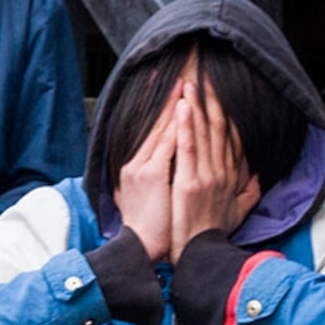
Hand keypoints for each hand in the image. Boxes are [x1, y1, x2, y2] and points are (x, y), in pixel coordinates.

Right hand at [115, 86, 180, 257]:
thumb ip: (160, 183)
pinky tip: (185, 107)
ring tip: (187, 84)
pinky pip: (168, 142)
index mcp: (138, 167)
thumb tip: (165, 170)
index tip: (175, 92)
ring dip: (176, 105)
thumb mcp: (150, 202)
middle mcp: (137, 162)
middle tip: (183, 76)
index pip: (154, 132)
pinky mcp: (151, 173)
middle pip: (157, 123)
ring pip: (162, 128)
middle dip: (170, 98)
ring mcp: (143, 166)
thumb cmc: (154, 230)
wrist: (141, 248)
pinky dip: (177, 124)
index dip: (165, 110)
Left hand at [170, 78, 257, 250]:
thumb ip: (252, 190)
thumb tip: (260, 174)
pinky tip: (182, 107)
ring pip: (203, 133)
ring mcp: (206, 176)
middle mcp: (222, 171)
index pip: (230, 137)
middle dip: (211, 100)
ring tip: (191, 83)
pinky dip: (185, 126)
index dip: (225, 113)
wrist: (202, 255)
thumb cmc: (215, 234)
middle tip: (205, 76)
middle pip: (218, 128)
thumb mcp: (240, 212)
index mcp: (231, 176)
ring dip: (197, 106)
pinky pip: (188, 148)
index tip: (219, 92)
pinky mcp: (190, 182)